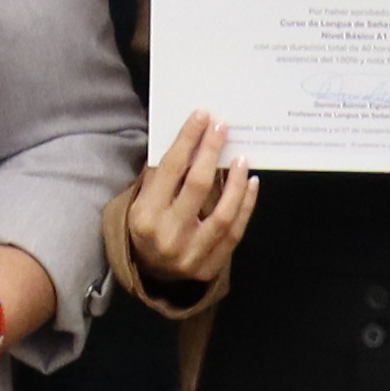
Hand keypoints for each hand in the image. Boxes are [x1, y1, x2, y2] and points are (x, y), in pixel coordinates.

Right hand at [114, 108, 254, 296]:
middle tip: (222, 127)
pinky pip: (234, 233)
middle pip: (198, 186)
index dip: (188, 140)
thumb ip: (160, 174)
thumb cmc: (146, 226)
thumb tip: (188, 139)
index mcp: (145, 215)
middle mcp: (168, 235)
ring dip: (235, 182)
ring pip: (222, 214)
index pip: (171, 169)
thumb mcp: (139, 200)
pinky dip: (245, 206)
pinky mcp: (209, 267)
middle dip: (211, 152)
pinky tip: (250, 184)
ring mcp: (191, 254)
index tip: (202, 117)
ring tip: (242, 158)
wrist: (149, 273)